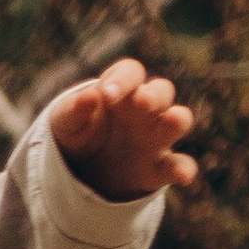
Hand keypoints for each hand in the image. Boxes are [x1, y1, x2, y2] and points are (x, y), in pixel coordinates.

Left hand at [49, 56, 197, 201]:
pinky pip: (177, 166)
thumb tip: (89, 95)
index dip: (123, 80)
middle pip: (161, 91)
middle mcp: (144, 110)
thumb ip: (74, 109)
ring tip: (174, 120)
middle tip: (143, 102)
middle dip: (154, 95)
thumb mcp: (65, 121)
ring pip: (177, 122)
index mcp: (121, 90)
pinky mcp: (157, 169)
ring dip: (177, 120)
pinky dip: (183, 169)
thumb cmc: (75, 134)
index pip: (130, 73)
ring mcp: (154, 139)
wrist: (79, 173)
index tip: (107, 94)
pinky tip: (183, 176)